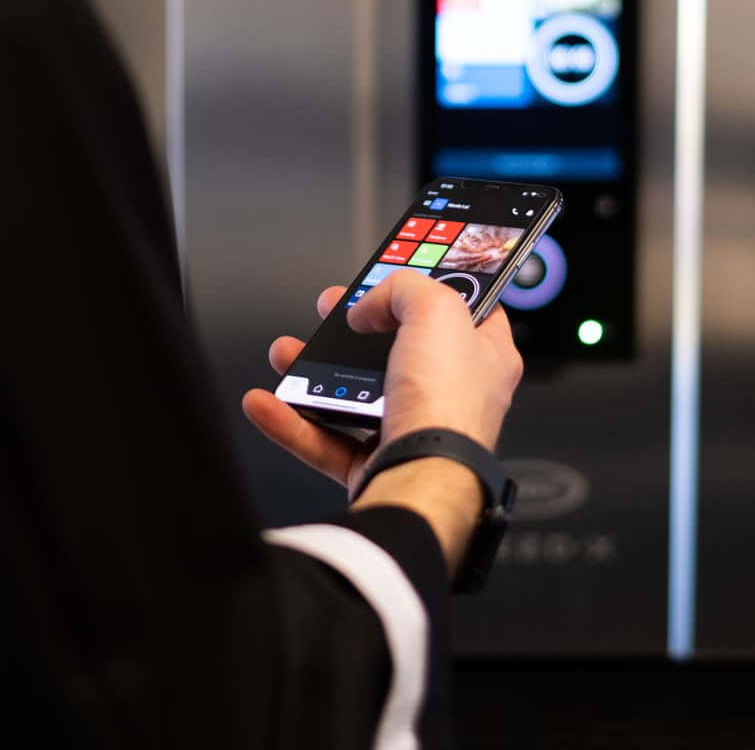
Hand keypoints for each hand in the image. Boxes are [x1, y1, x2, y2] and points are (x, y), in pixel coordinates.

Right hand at [243, 271, 522, 571]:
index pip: (467, 308)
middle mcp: (454, 395)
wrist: (421, 481)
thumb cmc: (447, 405)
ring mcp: (415, 430)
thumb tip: (370, 304)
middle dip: (357, 327)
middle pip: (400, 347)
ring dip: (315, 372)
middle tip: (333, 307)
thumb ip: (404, 288)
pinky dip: (294, 422)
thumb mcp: (436, 310)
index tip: (403, 272)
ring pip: (358, 394)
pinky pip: (328, 440)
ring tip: (287, 352)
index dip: (434, 285)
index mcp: (486, 356)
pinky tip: (268, 403)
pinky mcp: (379, 464)